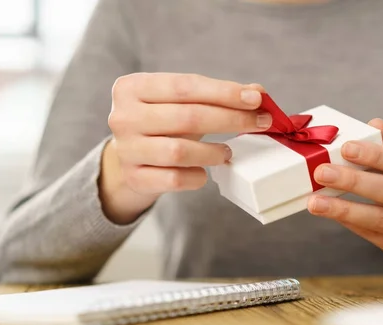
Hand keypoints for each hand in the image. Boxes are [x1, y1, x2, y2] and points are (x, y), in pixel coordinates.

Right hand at [100, 73, 271, 223]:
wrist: (131, 158)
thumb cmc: (162, 124)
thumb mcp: (181, 103)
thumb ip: (217, 95)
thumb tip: (258, 92)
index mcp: (132, 87)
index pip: (185, 86)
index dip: (224, 92)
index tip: (256, 98)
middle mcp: (123, 116)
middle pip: (187, 117)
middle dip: (230, 119)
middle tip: (259, 123)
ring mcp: (127, 149)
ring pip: (180, 152)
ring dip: (213, 152)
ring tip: (228, 152)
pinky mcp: (134, 177)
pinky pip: (174, 179)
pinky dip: (196, 176)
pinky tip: (205, 172)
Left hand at [307, 119, 382, 271]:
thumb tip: (373, 124)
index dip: (376, 155)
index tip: (346, 148)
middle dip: (354, 181)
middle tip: (322, 172)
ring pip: (381, 218)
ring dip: (344, 208)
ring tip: (315, 202)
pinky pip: (372, 234)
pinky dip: (349, 222)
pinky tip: (329, 213)